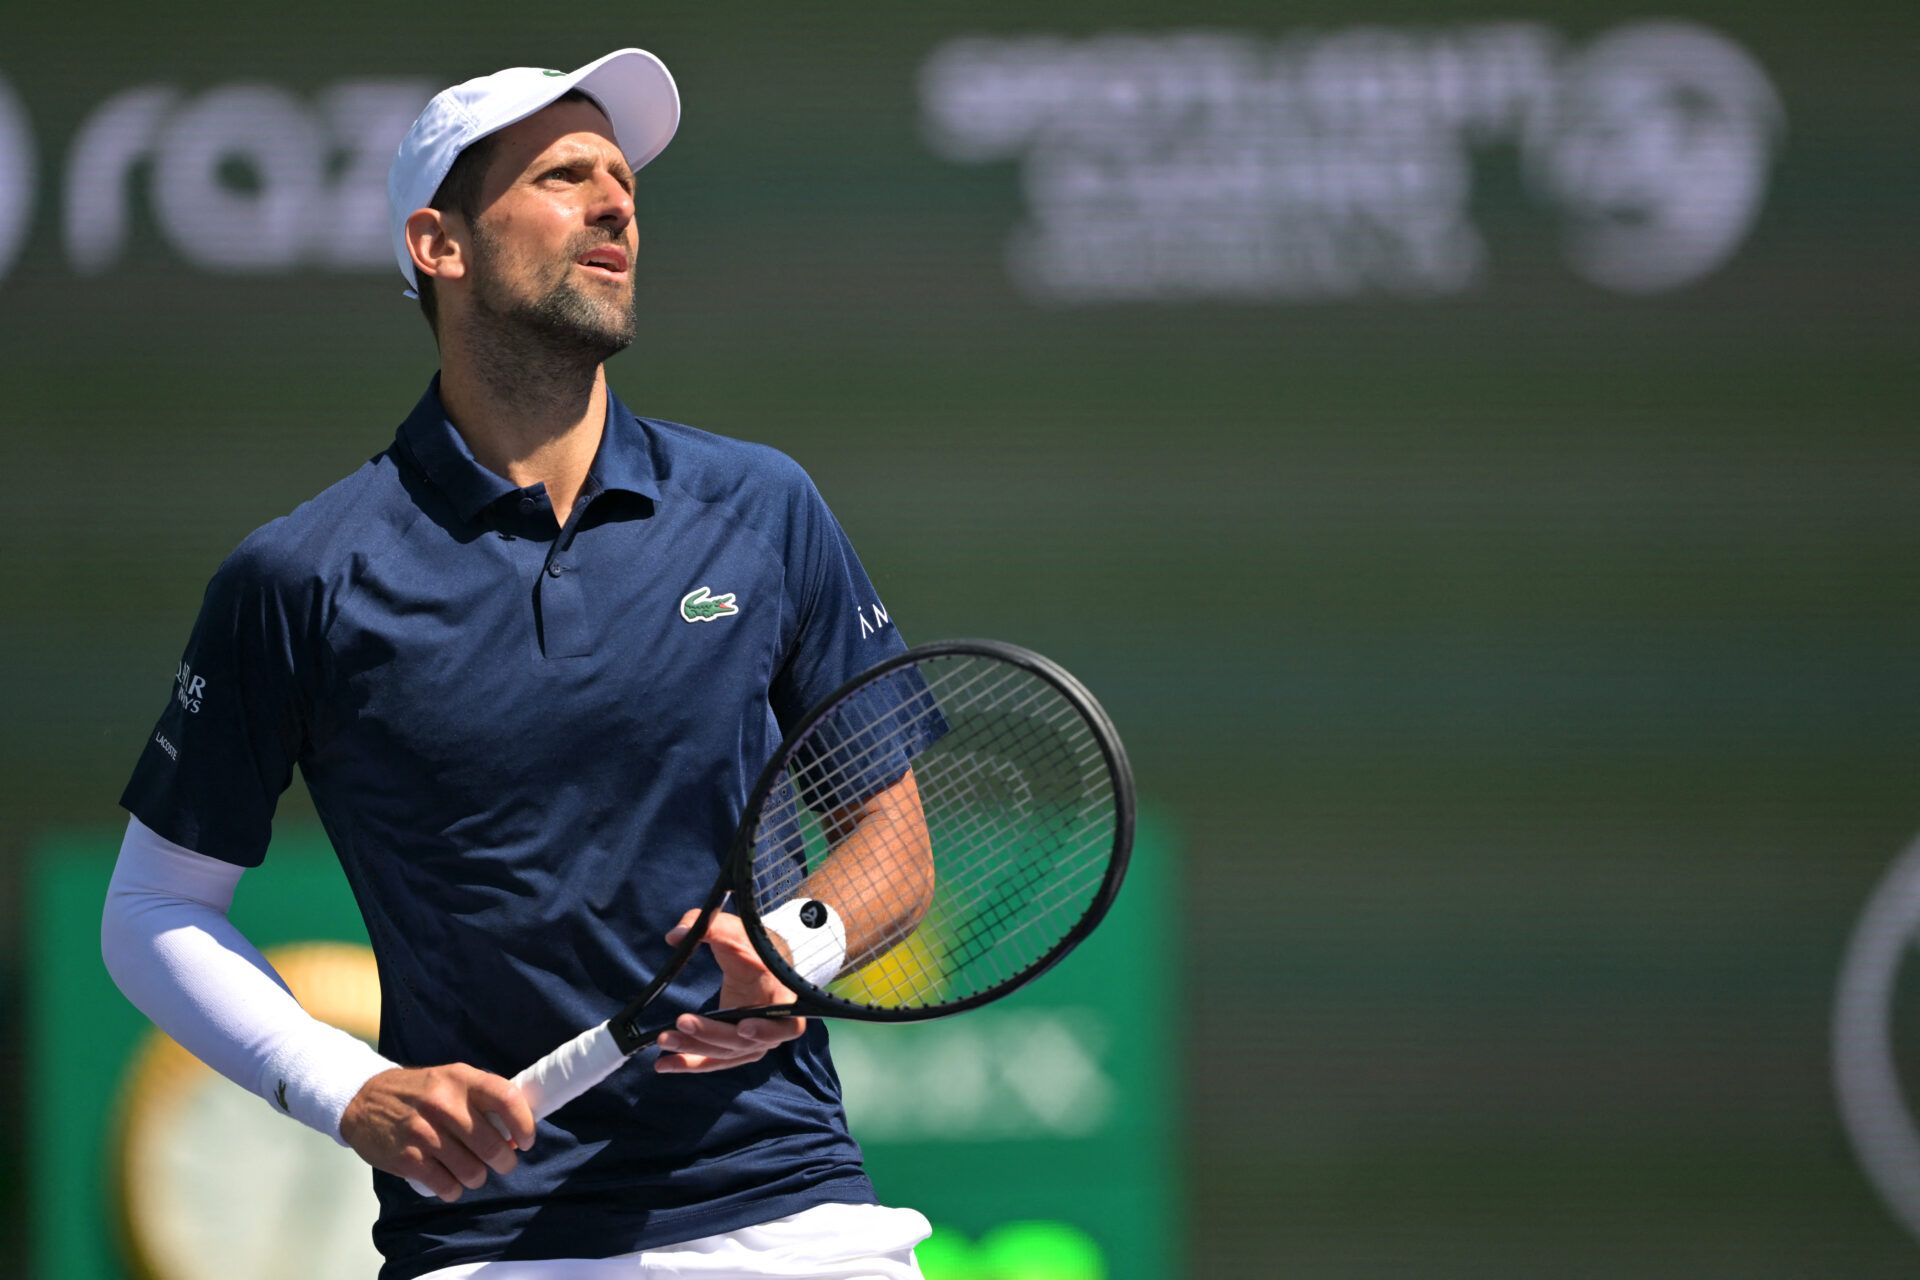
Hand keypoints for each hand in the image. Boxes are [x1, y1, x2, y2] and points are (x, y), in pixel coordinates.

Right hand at [339, 1064, 535, 1201]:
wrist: (362, 1099)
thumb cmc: (419, 1092)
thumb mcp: (451, 1080)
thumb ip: (482, 1100)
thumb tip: (515, 1133)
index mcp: (461, 1080)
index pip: (506, 1099)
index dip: (525, 1123)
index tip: (526, 1140)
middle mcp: (444, 1104)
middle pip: (492, 1145)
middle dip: (504, 1161)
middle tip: (501, 1163)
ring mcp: (424, 1133)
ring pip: (472, 1171)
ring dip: (477, 1177)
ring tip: (472, 1172)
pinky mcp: (407, 1159)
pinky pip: (446, 1186)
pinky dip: (454, 1190)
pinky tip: (450, 1182)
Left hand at [656, 909, 806, 1073]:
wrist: (762, 964)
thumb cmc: (753, 946)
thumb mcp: (736, 931)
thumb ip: (710, 926)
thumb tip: (675, 935)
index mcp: (782, 999)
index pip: (785, 1024)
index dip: (767, 1030)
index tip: (743, 1026)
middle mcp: (770, 1028)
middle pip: (742, 1042)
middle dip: (710, 1034)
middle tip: (682, 1022)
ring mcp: (751, 1043)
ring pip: (724, 1055)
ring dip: (693, 1051)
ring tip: (663, 1041)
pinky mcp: (732, 1048)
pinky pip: (712, 1061)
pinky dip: (688, 1064)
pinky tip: (663, 1065)